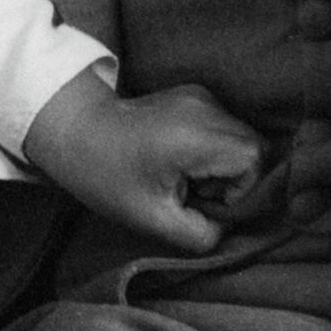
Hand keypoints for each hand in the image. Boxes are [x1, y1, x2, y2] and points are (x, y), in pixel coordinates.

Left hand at [18, 68, 264, 252]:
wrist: (74, 131)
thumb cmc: (107, 176)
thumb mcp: (154, 220)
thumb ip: (202, 234)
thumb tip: (230, 228)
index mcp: (197, 134)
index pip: (257, 159)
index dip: (243, 189)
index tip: (205, 203)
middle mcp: (206, 107)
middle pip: (256, 147)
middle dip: (238, 180)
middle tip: (195, 194)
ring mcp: (201, 96)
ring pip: (242, 138)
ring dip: (226, 166)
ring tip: (186, 179)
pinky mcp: (195, 95)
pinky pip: (225, 128)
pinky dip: (215, 150)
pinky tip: (181, 161)